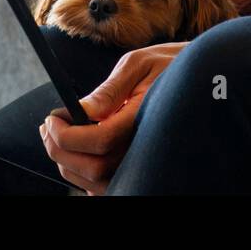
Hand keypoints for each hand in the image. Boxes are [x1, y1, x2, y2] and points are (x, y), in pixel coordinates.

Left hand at [40, 41, 187, 194]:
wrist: (202, 78)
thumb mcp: (139, 63)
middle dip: (60, 149)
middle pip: (93, 167)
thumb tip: (82, 108)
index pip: (99, 140)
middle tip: (48, 126)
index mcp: (144, 118)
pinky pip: (108, 186)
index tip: (52, 118)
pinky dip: (85, 177)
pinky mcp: (141, 167)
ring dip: (67, 163)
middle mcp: (145, 145)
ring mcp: (144, 160)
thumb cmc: (171, 66)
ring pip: (96, 181)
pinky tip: (78, 155)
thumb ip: (110, 88)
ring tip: (56, 136)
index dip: (67, 134)